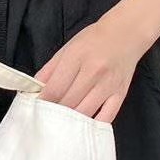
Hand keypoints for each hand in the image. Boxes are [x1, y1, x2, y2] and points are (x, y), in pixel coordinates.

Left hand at [32, 17, 148, 123]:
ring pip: (85, 112)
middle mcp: (94, 71)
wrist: (126, 33)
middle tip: (46, 118)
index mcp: (77, 57)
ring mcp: (109, 85)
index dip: (43, 102)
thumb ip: (49, 69)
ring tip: (61, 123)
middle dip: (54, 113)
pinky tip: (83, 126)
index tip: (36, 108)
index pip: (55, 88)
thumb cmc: (93, 40)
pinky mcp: (121, 94)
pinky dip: (93, 125)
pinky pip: (106, 117)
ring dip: (71, 121)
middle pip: (68, 102)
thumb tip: (34, 90)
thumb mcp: (67, 48)